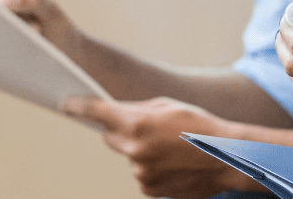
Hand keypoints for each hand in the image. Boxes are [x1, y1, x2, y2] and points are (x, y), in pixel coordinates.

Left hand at [60, 96, 260, 198]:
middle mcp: (133, 150)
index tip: (66, 103)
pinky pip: (140, 173)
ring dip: (141, 150)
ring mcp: (139, 172)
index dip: (79, 106)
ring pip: (128, 156)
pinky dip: (151, 166)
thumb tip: (115, 113)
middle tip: (148, 126)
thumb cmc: (201, 126)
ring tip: (172, 147)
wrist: (227, 158)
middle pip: (110, 136)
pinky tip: (173, 162)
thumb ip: (138, 109)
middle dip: (121, 129)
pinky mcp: (147, 188)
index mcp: (138, 123)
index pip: (97, 112)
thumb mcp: (170, 106)